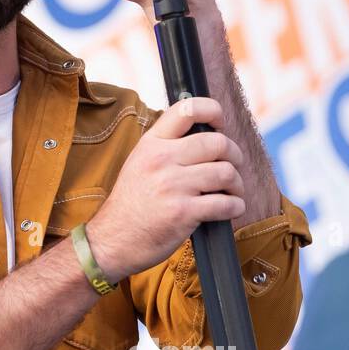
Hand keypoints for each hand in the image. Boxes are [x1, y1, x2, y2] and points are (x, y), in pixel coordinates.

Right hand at [85, 97, 244, 280]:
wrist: (111, 240)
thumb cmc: (131, 204)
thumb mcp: (139, 163)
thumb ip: (166, 147)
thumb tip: (205, 135)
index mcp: (151, 144)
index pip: (187, 109)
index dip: (213, 111)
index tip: (220, 125)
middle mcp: (161, 160)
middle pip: (217, 142)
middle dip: (234, 155)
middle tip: (232, 166)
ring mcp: (172, 186)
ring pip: (226, 173)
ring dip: (237, 184)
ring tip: (232, 192)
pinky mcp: (183, 212)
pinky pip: (225, 203)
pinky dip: (235, 207)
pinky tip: (230, 209)